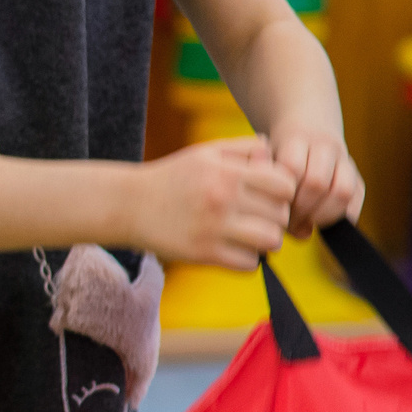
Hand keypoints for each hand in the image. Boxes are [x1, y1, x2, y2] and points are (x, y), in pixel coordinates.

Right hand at [130, 137, 294, 269]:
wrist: (127, 205)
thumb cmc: (171, 177)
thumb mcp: (204, 153)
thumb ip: (242, 148)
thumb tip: (273, 152)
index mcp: (226, 172)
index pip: (284, 185)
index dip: (283, 192)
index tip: (268, 196)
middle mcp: (222, 199)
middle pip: (280, 216)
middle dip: (274, 218)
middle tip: (257, 218)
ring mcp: (213, 228)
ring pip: (270, 242)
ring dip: (264, 241)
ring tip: (249, 236)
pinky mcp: (203, 253)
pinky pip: (248, 264)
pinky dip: (246, 259)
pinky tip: (232, 249)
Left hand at [268, 124, 364, 237]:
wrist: (307, 127)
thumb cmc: (277, 155)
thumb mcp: (266, 163)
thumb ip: (270, 190)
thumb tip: (301, 233)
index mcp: (296, 140)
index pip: (292, 168)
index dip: (283, 193)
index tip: (273, 209)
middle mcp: (324, 147)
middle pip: (317, 182)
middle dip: (302, 209)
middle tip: (289, 223)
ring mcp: (345, 162)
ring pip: (342, 191)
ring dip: (324, 215)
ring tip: (307, 224)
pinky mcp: (358, 178)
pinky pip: (357, 202)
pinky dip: (342, 218)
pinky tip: (323, 226)